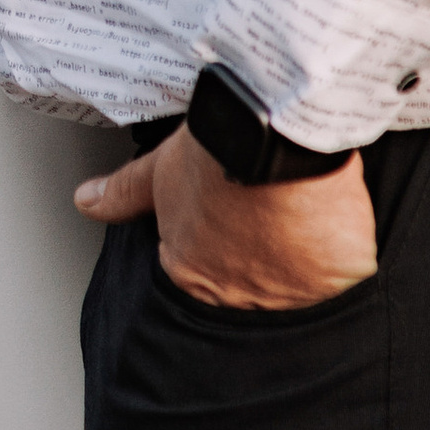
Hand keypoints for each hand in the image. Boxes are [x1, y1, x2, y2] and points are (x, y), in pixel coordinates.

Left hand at [75, 121, 376, 309]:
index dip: (221, 241)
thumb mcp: (161, 170)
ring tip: (305, 212)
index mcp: (192, 275)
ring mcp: (291, 295)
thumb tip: (85, 202)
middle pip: (252, 285)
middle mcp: (238, 296)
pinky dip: (344, 253)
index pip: (203, 275)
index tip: (238, 215)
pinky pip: (344, 275)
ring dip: (302, 256)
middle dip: (261, 256)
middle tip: (273, 213)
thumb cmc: (217, 150)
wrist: (275, 133)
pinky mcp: (338, 280)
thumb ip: (124, 193)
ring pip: (300, 286)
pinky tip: (337, 221)